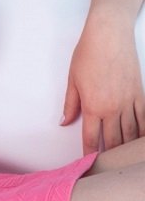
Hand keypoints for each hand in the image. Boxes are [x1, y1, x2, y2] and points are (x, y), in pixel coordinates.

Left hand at [61, 14, 144, 153]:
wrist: (109, 35)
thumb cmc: (88, 54)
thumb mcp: (72, 80)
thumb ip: (70, 104)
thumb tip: (64, 122)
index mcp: (93, 106)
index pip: (90, 138)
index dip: (89, 153)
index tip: (88, 163)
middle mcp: (112, 108)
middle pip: (112, 140)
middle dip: (109, 155)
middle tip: (106, 165)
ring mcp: (129, 102)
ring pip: (130, 133)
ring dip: (126, 147)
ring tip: (122, 158)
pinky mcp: (140, 94)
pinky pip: (144, 119)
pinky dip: (142, 133)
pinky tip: (139, 143)